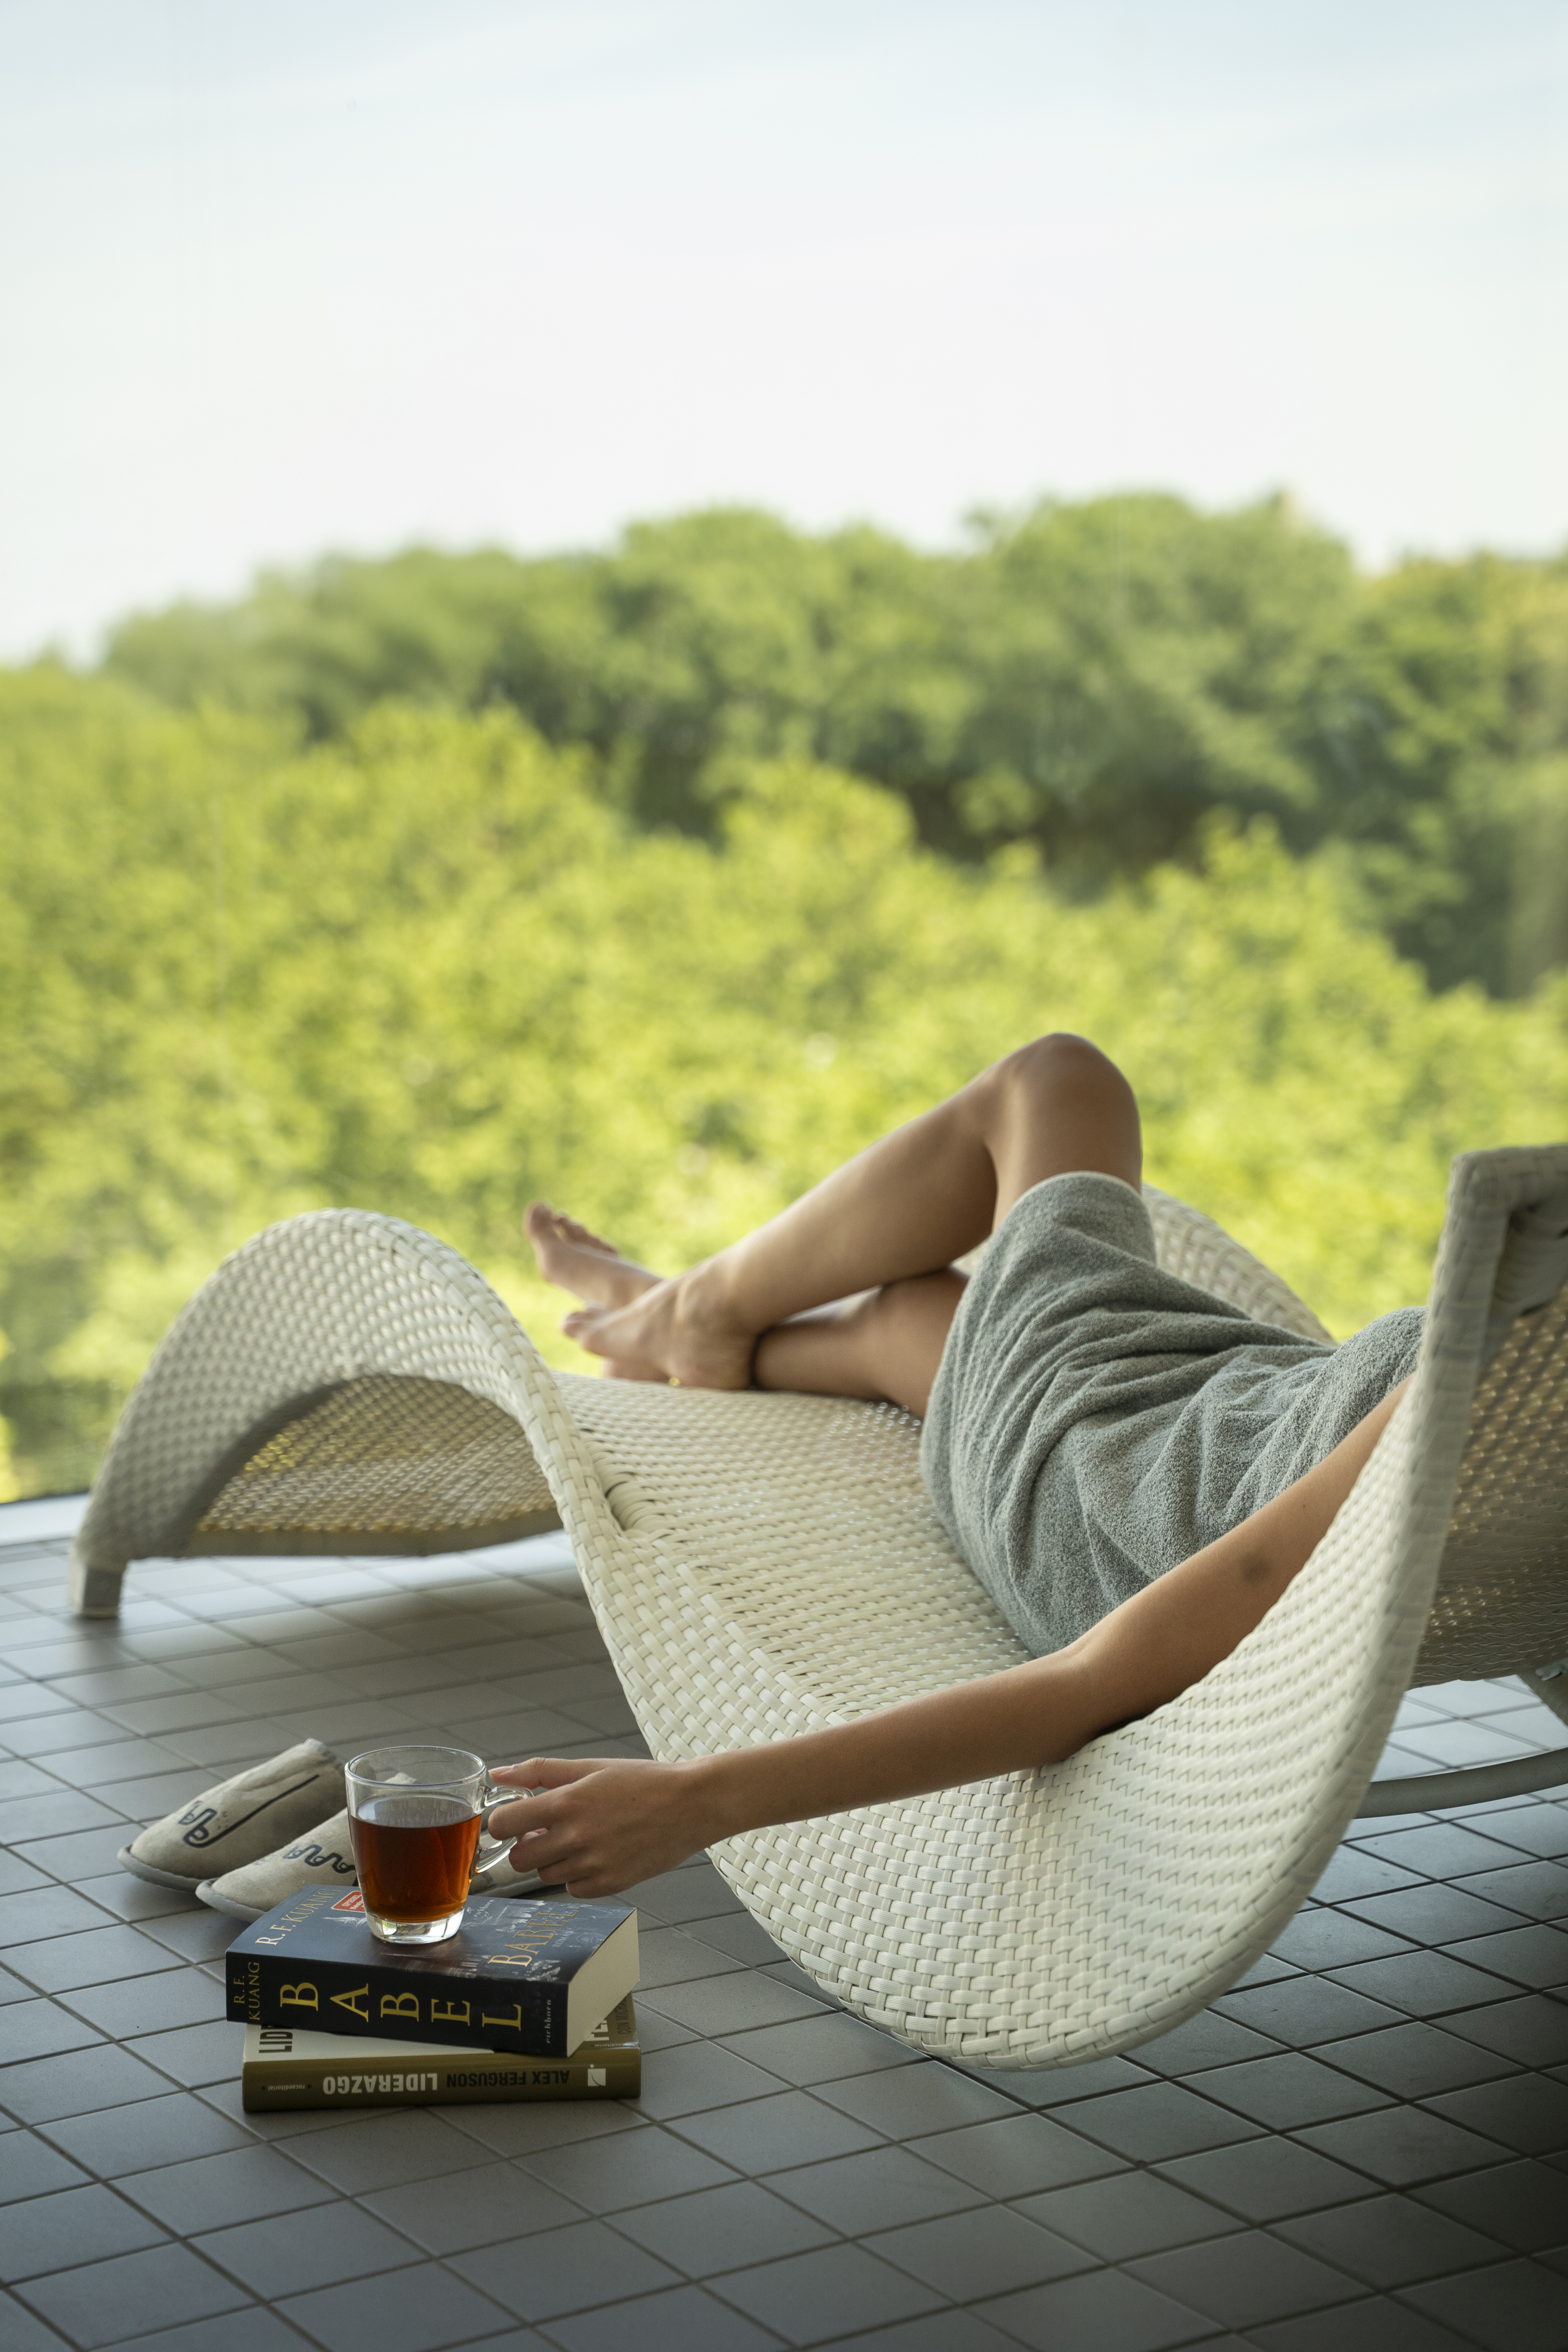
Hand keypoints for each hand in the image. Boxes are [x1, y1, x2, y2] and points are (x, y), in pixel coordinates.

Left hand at [486, 1755, 723, 1896]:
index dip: (502, 1822)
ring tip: (582, 1837)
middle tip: (548, 1829)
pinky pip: (573, 1888)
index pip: (503, 1824)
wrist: (692, 1804)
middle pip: (519, 1859)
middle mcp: (576, 1837)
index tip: (515, 1818)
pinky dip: (578, 1875)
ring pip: (545, 1875)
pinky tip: (598, 1854)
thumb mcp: (591, 1767)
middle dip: (526, 1844)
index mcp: (567, 1803)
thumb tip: (498, 1773)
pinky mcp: (611, 1884)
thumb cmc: (643, 1782)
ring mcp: (594, 1865)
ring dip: (554, 1859)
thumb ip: (540, 1771)